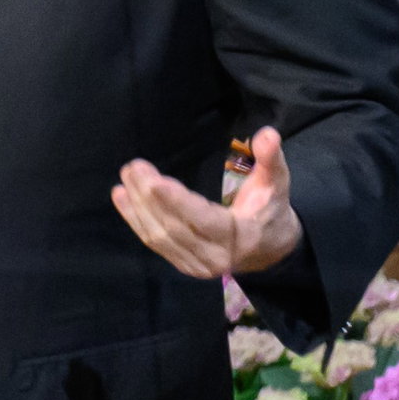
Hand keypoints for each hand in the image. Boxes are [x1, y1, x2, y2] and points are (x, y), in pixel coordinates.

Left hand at [112, 128, 300, 280]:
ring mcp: (196, 265)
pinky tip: (121, 197)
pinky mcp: (183, 265)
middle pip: (174, 227)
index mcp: (239, 237)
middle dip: (149, 197)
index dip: (176, 201)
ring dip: (137, 207)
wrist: (270, 250)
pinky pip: (155, 243)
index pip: (202, 219)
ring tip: (126, 178)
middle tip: (133, 167)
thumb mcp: (277, 183)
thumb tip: (268, 134)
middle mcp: (215, 257)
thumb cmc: (271, 209)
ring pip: (159, 236)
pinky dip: (135, 220)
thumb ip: (271, 159)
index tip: (153, 181)